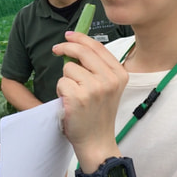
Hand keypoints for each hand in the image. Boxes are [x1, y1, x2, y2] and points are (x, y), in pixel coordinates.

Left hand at [53, 32, 127, 170]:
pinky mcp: (78, 97)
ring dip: (66, 80)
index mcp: (120, 74)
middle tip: (56, 49)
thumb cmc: (98, 113)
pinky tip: (69, 103)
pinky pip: (61, 82)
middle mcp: (110, 79)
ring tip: (74, 95)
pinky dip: (61, 91)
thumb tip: (77, 46)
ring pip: (69, 68)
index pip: (97, 47)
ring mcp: (94, 88)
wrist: (97, 141)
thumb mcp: (108, 87)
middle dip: (65, 47)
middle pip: (82, 51)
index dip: (80, 38)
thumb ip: (98, 67)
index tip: (68, 35)